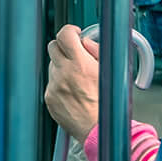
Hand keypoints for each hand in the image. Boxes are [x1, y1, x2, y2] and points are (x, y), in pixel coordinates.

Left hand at [44, 25, 101, 139]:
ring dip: (63, 67)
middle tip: (75, 55)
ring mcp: (54, 86)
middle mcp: (64, 73)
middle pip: (53, 46)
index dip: (70, 31)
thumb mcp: (112, 72)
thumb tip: (85, 42)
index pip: (64, 35)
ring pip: (53, 66)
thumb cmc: (110, 104)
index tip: (75, 34)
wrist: (100, 129)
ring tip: (79, 81)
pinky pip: (52, 83)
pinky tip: (74, 93)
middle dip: (64, 48)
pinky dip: (60, 84)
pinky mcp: (49, 97)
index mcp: (80, 64)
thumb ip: (97, 52)